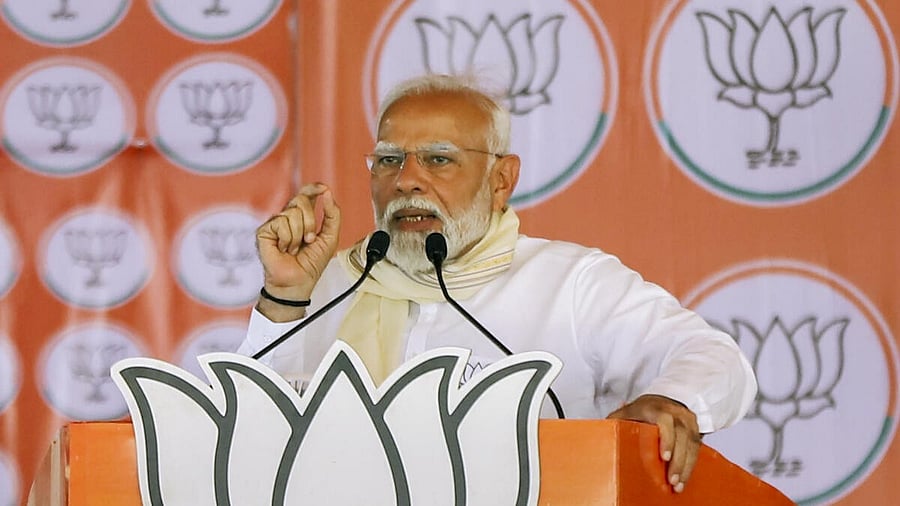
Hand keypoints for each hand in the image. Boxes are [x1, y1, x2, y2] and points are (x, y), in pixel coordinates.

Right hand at [255, 183, 340, 320]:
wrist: (298, 282)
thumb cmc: (311, 263)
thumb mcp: (330, 237)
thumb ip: (333, 214)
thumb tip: (328, 193)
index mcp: (303, 217)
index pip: (306, 194)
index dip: (313, 188)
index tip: (324, 189)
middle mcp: (287, 217)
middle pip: (301, 200)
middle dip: (311, 222)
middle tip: (309, 240)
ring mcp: (275, 223)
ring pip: (292, 213)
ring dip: (300, 235)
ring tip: (295, 249)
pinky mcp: (264, 231)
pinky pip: (281, 223)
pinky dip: (288, 239)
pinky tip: (284, 249)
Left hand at [607, 394, 700, 492]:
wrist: (662, 398)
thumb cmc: (641, 410)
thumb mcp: (626, 412)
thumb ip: (616, 421)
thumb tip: (598, 434)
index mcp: (654, 407)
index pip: (665, 420)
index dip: (667, 438)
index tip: (664, 457)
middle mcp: (674, 411)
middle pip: (682, 436)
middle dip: (678, 461)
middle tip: (672, 480)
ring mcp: (687, 418)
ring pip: (692, 443)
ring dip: (686, 466)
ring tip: (678, 485)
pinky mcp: (695, 427)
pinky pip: (696, 447)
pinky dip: (691, 464)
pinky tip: (684, 478)